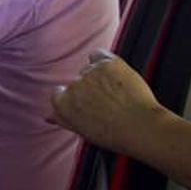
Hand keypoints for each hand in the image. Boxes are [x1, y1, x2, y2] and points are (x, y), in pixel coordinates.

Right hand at [50, 49, 164, 155]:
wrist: (141, 127)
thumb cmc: (115, 134)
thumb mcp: (83, 131)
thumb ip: (63, 119)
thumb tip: (50, 115)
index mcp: (63, 104)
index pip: (59, 93)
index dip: (75, 98)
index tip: (87, 103)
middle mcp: (72, 86)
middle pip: (77, 81)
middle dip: (89, 88)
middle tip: (107, 101)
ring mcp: (89, 72)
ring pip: (89, 69)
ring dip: (100, 76)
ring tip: (118, 92)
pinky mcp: (106, 62)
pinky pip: (99, 54)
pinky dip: (104, 60)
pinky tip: (115, 72)